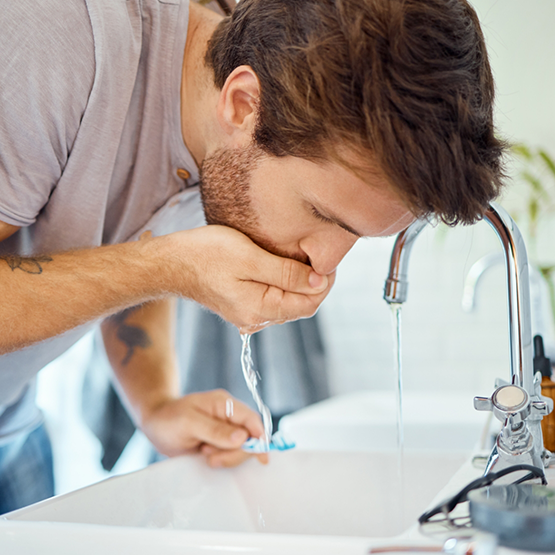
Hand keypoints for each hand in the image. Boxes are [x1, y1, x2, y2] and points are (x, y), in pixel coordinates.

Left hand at [139, 389, 268, 467]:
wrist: (155, 423)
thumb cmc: (169, 418)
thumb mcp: (188, 422)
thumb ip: (215, 430)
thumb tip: (242, 438)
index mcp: (224, 404)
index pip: (251, 419)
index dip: (260, 437)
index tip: (261, 456)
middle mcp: (229, 416)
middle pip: (249, 438)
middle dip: (234, 452)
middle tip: (211, 458)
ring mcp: (225, 430)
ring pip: (241, 449)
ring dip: (225, 457)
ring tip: (203, 453)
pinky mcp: (220, 443)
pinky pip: (230, 454)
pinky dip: (222, 460)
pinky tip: (206, 457)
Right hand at [158, 225, 334, 332]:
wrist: (171, 262)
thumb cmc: (206, 255)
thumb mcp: (250, 259)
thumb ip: (287, 273)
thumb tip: (320, 282)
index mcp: (261, 309)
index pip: (309, 304)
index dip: (325, 283)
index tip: (328, 259)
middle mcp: (256, 318)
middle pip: (300, 304)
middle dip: (315, 282)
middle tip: (317, 254)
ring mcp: (248, 314)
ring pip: (287, 301)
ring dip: (300, 282)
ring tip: (301, 257)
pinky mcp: (241, 305)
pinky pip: (273, 298)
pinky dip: (283, 283)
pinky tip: (280, 265)